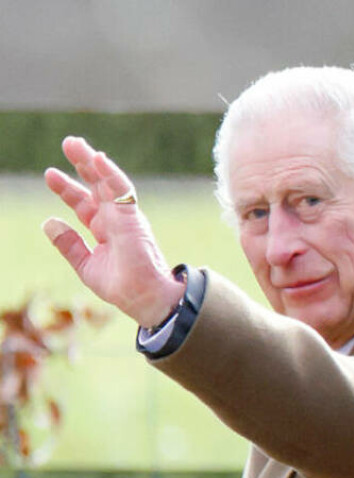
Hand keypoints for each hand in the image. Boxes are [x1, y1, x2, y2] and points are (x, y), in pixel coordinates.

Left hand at [42, 136, 183, 327]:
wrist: (145, 298)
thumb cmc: (122, 288)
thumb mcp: (86, 265)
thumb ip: (68, 245)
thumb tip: (48, 222)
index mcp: (105, 231)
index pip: (84, 203)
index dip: (67, 189)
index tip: (50, 175)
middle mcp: (116, 220)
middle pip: (96, 186)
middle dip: (81, 165)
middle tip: (68, 143)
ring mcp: (125, 217)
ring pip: (108, 182)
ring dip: (92, 161)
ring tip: (74, 144)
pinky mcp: (133, 217)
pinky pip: (122, 190)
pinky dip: (111, 174)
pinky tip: (98, 158)